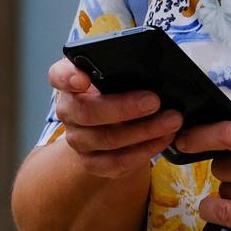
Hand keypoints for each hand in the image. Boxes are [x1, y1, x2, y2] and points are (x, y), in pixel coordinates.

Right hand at [47, 57, 184, 178]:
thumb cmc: (114, 88)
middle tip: (155, 101)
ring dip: (144, 131)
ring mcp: (77, 139)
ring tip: (172, 121)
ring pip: (107, 140)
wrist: (108, 124)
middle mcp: (67, 111)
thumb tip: (150, 69)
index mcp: (68, 81)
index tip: (84, 78)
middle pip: (88, 113)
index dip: (68, 77)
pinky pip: (118, 162)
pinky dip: (145, 151)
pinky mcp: (92, 163)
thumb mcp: (114, 72)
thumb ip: (121, 67)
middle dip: (125, 107)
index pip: (58, 76)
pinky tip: (164, 139)